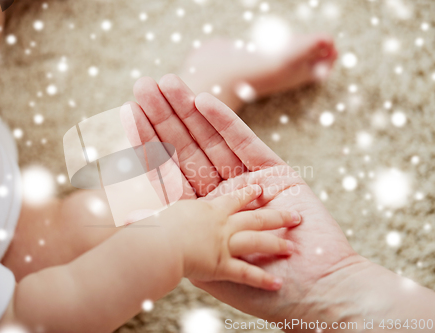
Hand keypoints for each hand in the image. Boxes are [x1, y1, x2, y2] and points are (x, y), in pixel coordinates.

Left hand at [128, 74, 363, 322]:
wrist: (316, 292)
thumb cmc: (260, 290)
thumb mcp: (204, 264)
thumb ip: (174, 234)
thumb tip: (129, 216)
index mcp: (202, 216)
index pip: (168, 173)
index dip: (148, 143)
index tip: (128, 113)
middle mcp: (222, 194)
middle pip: (187, 151)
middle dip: (165, 118)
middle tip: (144, 85)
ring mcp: (248, 182)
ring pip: (212, 142)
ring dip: (189, 112)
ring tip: (167, 83)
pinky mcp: (276, 173)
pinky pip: (245, 143)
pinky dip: (224, 123)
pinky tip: (202, 101)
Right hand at [160, 184, 300, 290]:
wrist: (158, 243)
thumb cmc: (155, 226)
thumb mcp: (161, 212)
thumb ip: (162, 211)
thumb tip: (141, 209)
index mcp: (209, 210)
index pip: (234, 200)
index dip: (249, 195)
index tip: (260, 190)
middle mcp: (222, 225)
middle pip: (255, 218)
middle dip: (277, 217)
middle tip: (295, 216)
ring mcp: (224, 244)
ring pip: (257, 241)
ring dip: (276, 245)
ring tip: (291, 248)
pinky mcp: (222, 265)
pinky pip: (246, 274)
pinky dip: (262, 280)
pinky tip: (277, 284)